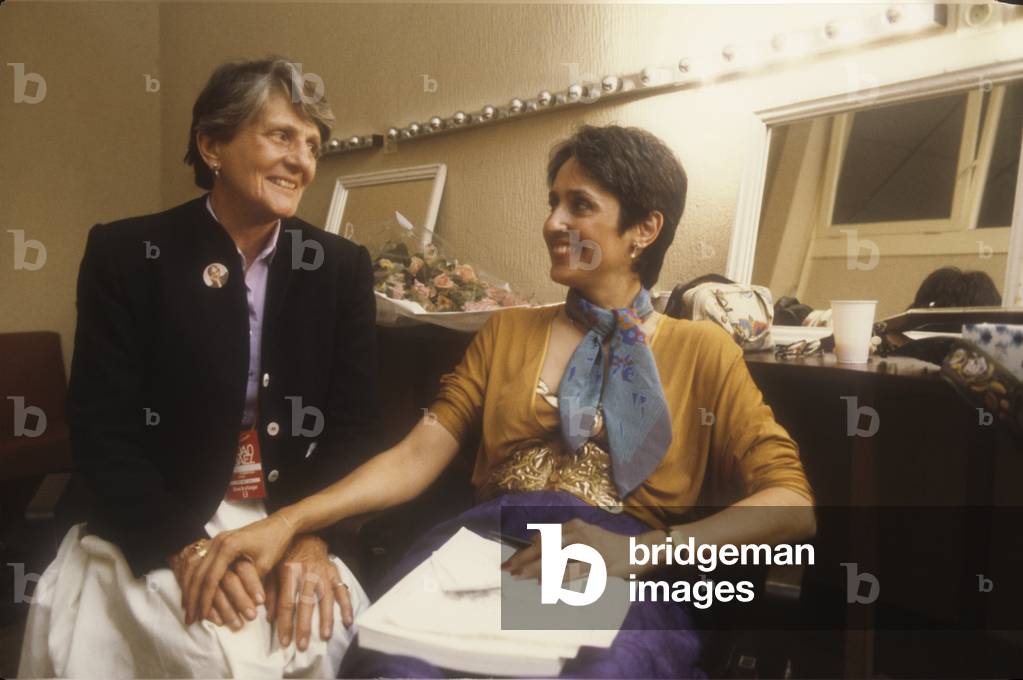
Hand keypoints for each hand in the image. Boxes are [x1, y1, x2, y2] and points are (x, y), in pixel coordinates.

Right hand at [183, 512, 295, 624]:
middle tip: (189, 618)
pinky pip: (198, 562)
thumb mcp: (265, 565)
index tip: (201, 616)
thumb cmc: (275, 544)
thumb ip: (249, 582)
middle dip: (192, 598)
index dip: (206, 600)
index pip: (212, 578)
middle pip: (198, 574)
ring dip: (189, 589)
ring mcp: (216, 540)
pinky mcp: (217, 542)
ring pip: (195, 568)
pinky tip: (190, 593)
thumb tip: (240, 607)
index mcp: (229, 546)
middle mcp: (218, 542)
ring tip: (187, 610)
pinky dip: (193, 579)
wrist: (279, 524)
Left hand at [266, 535, 353, 650]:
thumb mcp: (271, 568)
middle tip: (302, 646)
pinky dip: (346, 605)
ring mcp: (323, 572)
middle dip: (304, 626)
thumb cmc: (285, 554)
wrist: (305, 533)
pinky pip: (342, 590)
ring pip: (326, 598)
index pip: (286, 602)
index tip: (284, 642)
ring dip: (326, 618)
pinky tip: (347, 621)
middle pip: (306, 603)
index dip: (285, 624)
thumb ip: (270, 592)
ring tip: (324, 636)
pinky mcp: (334, 572)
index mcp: (289, 571)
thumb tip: (269, 618)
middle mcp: (308, 572)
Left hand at [500, 519, 659, 579]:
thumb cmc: (609, 545)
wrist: (638, 549)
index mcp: (574, 525)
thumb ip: (563, 539)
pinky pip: (572, 570)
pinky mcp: (598, 562)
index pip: (543, 538)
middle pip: (545, 547)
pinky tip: (544, 583)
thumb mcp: (584, 536)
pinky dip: (557, 577)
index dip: (525, 551)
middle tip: (508, 569)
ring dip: (535, 569)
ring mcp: (589, 547)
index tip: (511, 562)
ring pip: (555, 558)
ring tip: (519, 576)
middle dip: (524, 559)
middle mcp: (579, 533)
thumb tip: (535, 543)